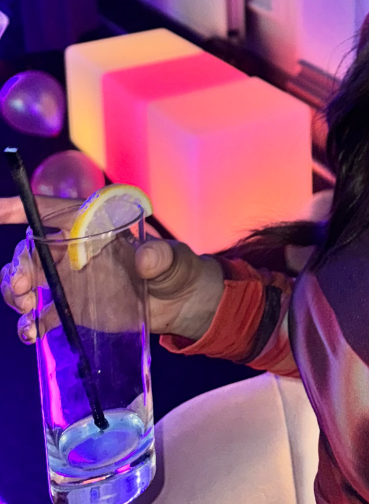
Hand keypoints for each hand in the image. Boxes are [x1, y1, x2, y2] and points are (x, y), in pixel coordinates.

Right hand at [1, 197, 223, 343]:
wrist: (180, 303)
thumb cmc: (177, 268)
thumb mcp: (173, 259)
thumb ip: (161, 257)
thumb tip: (146, 258)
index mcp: (97, 225)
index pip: (53, 209)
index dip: (22, 207)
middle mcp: (77, 249)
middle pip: (32, 249)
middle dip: (18, 266)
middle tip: (24, 288)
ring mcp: (70, 278)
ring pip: (27, 278)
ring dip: (16, 291)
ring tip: (27, 307)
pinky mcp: (71, 306)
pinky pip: (39, 313)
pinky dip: (28, 323)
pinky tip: (31, 332)